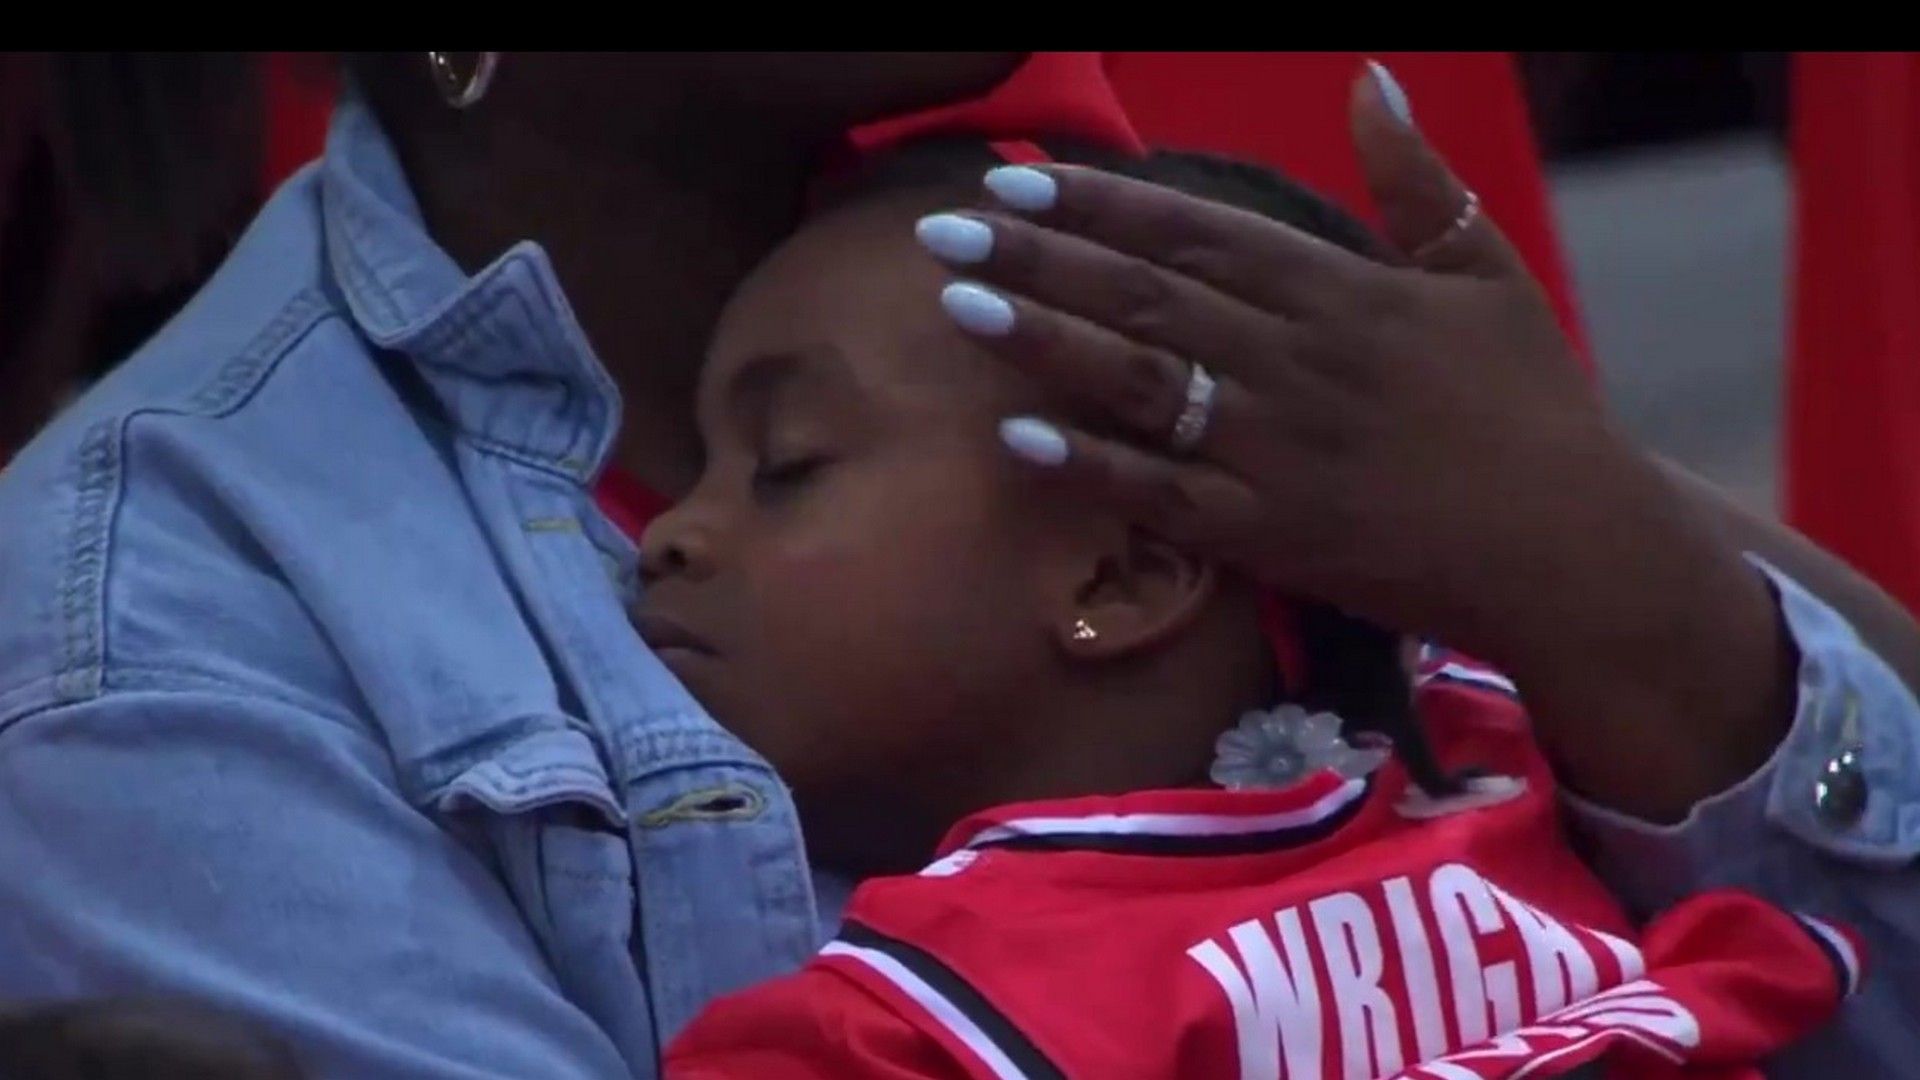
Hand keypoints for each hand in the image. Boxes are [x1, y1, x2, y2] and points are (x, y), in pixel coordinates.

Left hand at [916, 62, 1792, 820]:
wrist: (1573, 548)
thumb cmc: (1535, 406)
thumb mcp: (1488, 273)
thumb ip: (1417, 180)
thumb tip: (1370, 76)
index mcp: (1342, 291)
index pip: (1196, 233)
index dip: (1100, 203)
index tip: (1017, 179)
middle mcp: (1296, 361)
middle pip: (1144, 296)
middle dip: (1037, 258)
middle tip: (943, 230)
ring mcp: (1278, 451)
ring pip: (1139, 383)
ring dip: (1042, 342)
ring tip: (957, 308)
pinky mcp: (1272, 535)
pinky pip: (1162, 496)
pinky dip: (1090, 467)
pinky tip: (1016, 439)